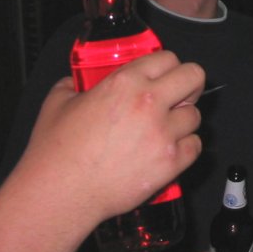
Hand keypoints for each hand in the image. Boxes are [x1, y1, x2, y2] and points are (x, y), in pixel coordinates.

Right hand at [19, 50, 204, 222]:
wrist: (60, 194)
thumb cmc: (56, 153)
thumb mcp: (56, 104)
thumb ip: (71, 86)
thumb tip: (73, 83)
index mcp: (125, 83)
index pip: (168, 57)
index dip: (167, 66)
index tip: (165, 75)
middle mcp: (149, 103)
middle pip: (194, 76)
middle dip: (189, 85)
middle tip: (179, 96)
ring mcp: (163, 133)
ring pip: (195, 115)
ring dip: (183, 122)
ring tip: (164, 130)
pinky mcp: (170, 162)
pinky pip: (195, 146)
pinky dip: (185, 148)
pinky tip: (168, 151)